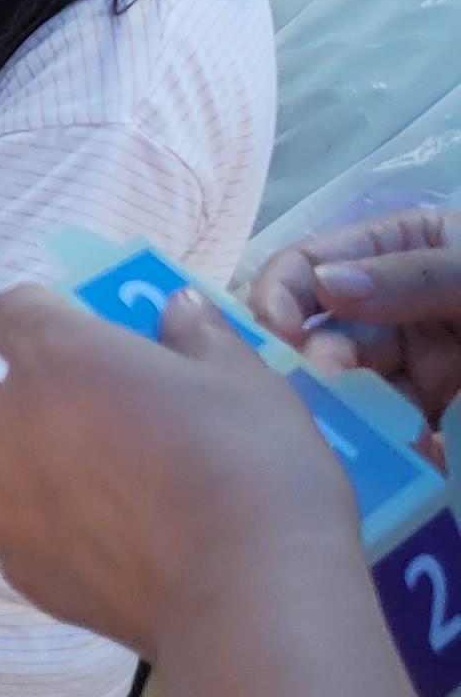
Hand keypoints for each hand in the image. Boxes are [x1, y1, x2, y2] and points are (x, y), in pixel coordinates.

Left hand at [0, 286, 358, 656]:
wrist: (246, 594)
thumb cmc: (249, 465)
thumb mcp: (244, 378)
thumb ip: (197, 333)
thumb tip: (177, 307)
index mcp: (52, 355)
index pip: (14, 310)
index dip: (55, 321)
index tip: (102, 345)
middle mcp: (6, 420)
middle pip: (22, 393)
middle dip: (67, 401)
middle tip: (140, 429)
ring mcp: (1, 499)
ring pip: (20, 463)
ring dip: (61, 467)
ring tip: (141, 500)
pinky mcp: (15, 565)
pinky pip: (33, 529)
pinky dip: (67, 532)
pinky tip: (132, 550)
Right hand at [247, 208, 460, 421]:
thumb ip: (408, 275)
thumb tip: (322, 282)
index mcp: (393, 250)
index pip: (309, 263)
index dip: (280, 293)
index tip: (276, 330)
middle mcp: (386, 304)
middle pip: (314, 329)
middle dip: (303, 355)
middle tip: (313, 382)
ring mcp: (404, 360)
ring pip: (338, 381)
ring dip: (329, 400)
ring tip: (335, 422)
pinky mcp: (420, 413)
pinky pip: (376, 426)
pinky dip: (363, 438)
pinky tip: (361, 446)